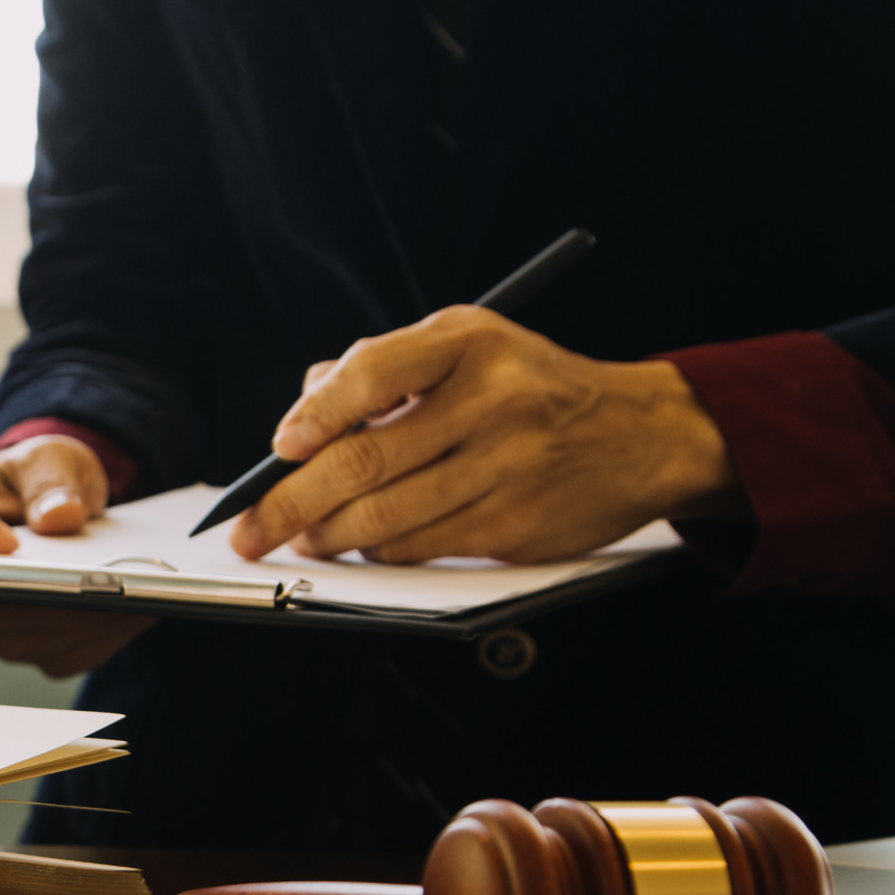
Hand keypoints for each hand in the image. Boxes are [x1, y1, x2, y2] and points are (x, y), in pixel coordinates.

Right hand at [0, 434, 154, 674]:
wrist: (64, 500)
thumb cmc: (42, 476)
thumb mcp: (46, 460)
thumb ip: (48, 482)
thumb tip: (58, 516)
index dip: (8, 578)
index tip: (55, 573)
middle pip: (7, 619)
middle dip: (62, 604)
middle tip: (114, 584)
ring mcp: (7, 632)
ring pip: (47, 643)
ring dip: (95, 620)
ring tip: (142, 591)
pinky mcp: (47, 650)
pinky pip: (79, 653)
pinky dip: (113, 631)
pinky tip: (142, 605)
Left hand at [237, 306, 741, 563]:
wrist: (642, 433)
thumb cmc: (532, 387)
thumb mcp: (468, 345)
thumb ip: (383, 367)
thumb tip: (301, 413)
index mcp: (468, 343)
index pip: (371, 373)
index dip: (314, 415)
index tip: (278, 448)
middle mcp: (489, 401)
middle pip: (363, 463)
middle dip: (290, 503)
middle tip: (252, 526)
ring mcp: (504, 468)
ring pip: (385, 518)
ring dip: (327, 536)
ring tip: (302, 537)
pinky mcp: (513, 525)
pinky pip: (420, 547)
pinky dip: (380, 552)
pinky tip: (365, 544)